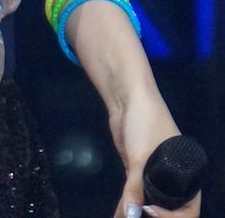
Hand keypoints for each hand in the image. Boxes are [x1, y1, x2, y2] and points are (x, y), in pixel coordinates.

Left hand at [109, 90, 200, 217]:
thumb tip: (131, 215)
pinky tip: (117, 214)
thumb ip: (135, 187)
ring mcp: (152, 176)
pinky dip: (126, 205)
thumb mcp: (141, 156)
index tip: (149, 211)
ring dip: (134, 214)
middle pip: (166, 210)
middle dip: (149, 216)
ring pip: (147, 204)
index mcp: (186, 178)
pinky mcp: (135, 171)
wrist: (128, 98)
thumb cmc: (146, 123)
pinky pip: (134, 195)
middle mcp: (172, 181)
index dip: (169, 217)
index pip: (186, 212)